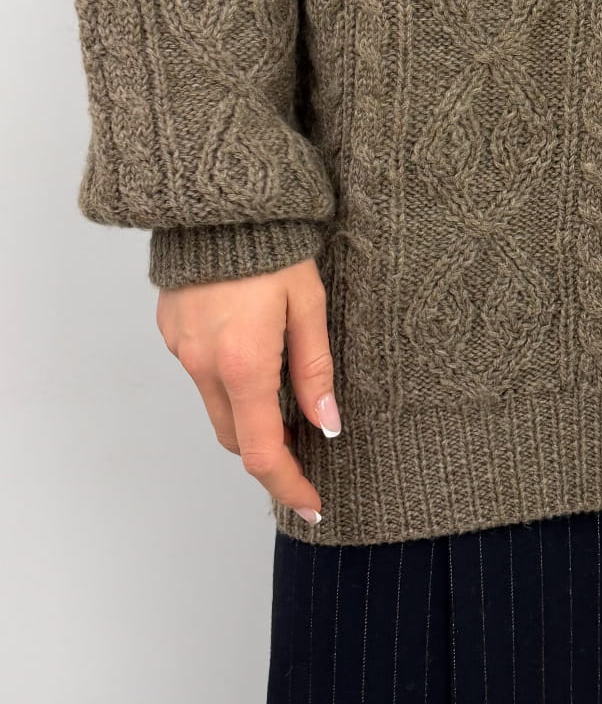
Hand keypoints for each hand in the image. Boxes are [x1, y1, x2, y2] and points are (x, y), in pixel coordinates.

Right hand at [155, 256, 340, 523]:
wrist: (220, 200)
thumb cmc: (274, 247)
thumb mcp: (309, 306)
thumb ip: (315, 370)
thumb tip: (327, 426)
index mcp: (244, 365)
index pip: (264, 453)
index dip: (288, 485)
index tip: (312, 503)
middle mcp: (204, 365)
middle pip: (236, 439)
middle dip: (270, 452)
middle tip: (308, 447)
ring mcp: (182, 350)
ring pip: (216, 408)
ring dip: (248, 415)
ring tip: (286, 395)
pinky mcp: (172, 332)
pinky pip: (201, 374)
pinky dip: (227, 381)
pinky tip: (253, 353)